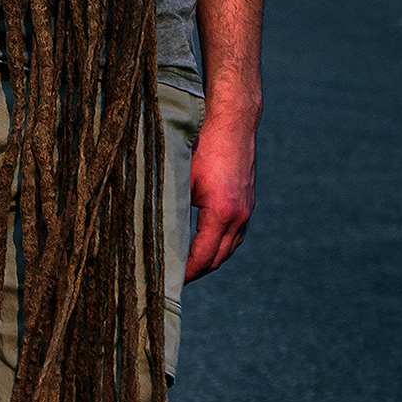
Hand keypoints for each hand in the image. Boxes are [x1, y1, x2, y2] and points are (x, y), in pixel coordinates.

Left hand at [183, 100, 256, 280]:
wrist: (234, 122)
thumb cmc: (204, 145)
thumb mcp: (182, 178)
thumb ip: (171, 207)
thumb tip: (153, 232)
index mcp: (221, 213)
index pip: (203, 257)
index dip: (186, 272)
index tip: (170, 279)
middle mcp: (239, 216)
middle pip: (219, 258)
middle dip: (198, 271)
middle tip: (176, 278)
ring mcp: (247, 210)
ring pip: (230, 248)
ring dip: (211, 259)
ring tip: (189, 265)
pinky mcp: (248, 202)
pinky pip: (236, 234)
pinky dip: (221, 244)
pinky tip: (207, 243)